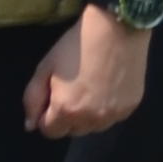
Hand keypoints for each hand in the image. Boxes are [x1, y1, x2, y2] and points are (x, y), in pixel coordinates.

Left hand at [30, 7, 150, 136]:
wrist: (116, 29)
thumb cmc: (74, 47)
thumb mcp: (44, 70)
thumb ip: (32, 100)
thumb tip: (31, 126)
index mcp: (67, 111)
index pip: (50, 132)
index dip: (46, 116)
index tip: (51, 98)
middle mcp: (92, 119)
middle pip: (72, 131)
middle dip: (66, 117)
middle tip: (70, 92)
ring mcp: (115, 114)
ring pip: (93, 127)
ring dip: (87, 116)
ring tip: (88, 91)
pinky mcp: (132, 106)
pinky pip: (112, 118)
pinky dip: (105, 110)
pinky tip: (105, 89)